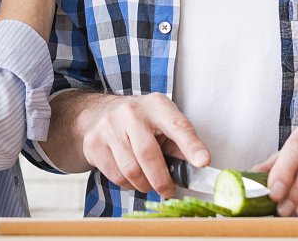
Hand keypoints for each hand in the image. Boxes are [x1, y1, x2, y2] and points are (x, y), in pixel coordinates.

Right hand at [81, 93, 209, 197]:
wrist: (100, 113)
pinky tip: (131, 178)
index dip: (191, 145)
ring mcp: (109, 126)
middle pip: (148, 155)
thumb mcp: (164, 123)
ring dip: (144, 185)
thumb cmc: (142, 123)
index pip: (178, 126)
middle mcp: (131, 112)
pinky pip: (115, 176)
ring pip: (131, 170)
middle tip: (168, 191)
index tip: (203, 162)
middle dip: (162, 181)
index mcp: (157, 106)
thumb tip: (199, 168)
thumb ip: (181, 144)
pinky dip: (128, 185)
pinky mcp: (94, 143)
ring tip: (149, 183)